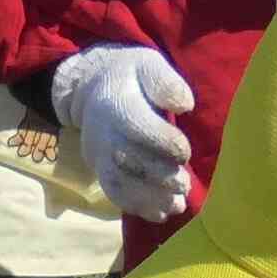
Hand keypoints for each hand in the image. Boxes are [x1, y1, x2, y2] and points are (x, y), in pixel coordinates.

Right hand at [49, 46, 194, 220]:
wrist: (91, 91)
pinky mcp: (101, 171)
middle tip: (184, 183)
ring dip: (151, 199)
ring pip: (120, 184)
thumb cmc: (129, 77)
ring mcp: (99, 156)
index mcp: (116, 103)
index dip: (163, 143)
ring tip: (177, 204)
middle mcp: (103, 133)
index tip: (184, 151)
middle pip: (128, 161)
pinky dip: (139, 208)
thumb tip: (185, 105)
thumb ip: (165, 82)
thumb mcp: (147, 64)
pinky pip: (115, 194)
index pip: (136, 126)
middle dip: (159, 177)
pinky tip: (162, 213)